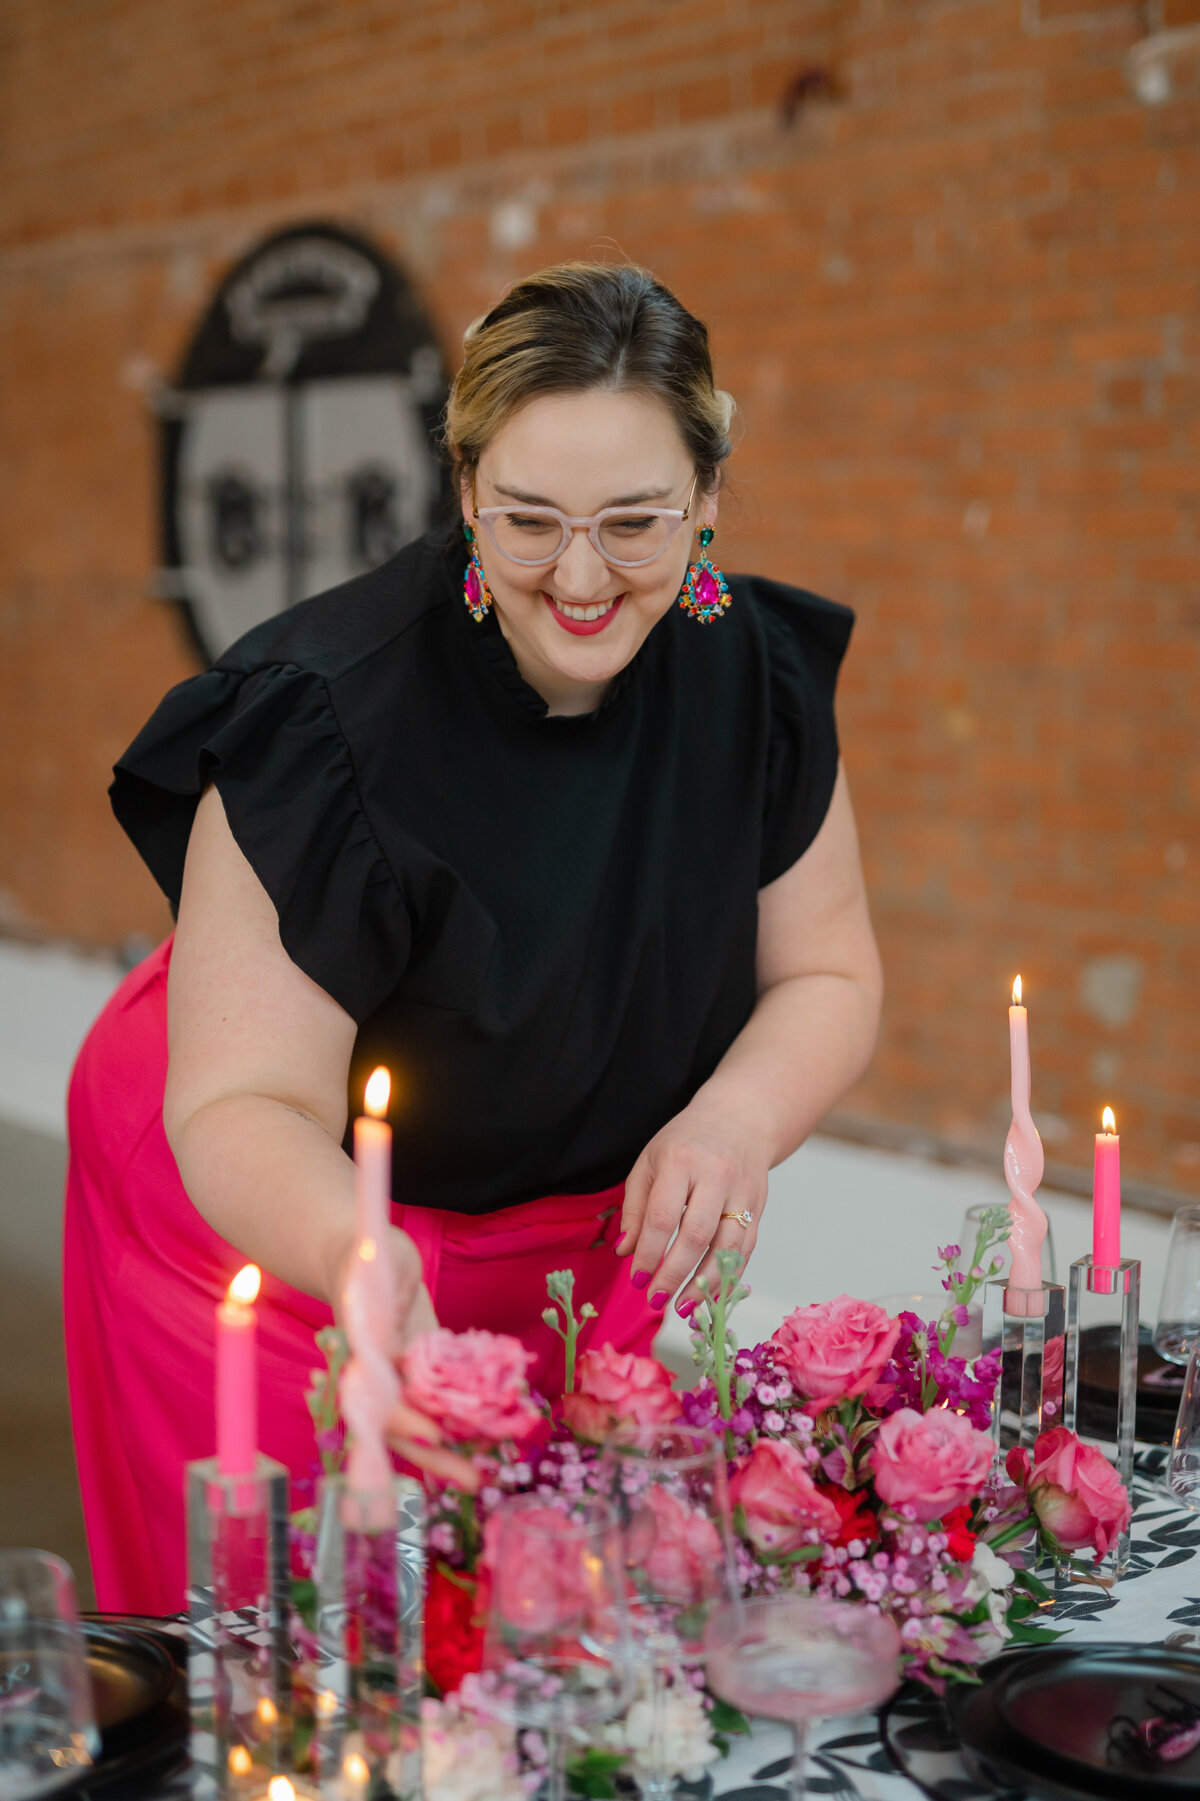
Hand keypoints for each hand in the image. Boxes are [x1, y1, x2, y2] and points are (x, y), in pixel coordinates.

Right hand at [329, 1225, 478, 1490]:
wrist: (363, 1255)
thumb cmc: (367, 1253)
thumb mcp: (378, 1260)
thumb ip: (388, 1293)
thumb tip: (398, 1322)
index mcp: (361, 1353)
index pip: (380, 1396)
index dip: (405, 1419)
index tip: (434, 1436)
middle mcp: (376, 1376)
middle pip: (400, 1425)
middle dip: (435, 1456)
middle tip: (471, 1481)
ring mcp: (396, 1378)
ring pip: (420, 1422)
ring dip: (451, 1450)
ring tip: (484, 1476)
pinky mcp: (418, 1372)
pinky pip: (437, 1404)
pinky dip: (460, 1423)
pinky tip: (489, 1439)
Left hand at [617, 1102, 766, 1316]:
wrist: (741, 1118)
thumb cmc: (686, 1142)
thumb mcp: (650, 1161)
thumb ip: (634, 1206)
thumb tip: (624, 1252)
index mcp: (681, 1161)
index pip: (662, 1216)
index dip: (648, 1252)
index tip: (636, 1279)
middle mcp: (716, 1176)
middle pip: (696, 1235)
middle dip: (674, 1273)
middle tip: (655, 1299)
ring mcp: (742, 1192)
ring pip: (727, 1247)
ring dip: (705, 1283)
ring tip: (684, 1308)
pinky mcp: (759, 1206)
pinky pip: (745, 1249)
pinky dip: (728, 1276)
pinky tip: (710, 1294)